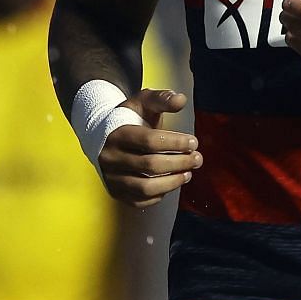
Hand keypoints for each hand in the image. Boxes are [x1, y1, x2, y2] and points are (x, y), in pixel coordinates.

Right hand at [97, 87, 198, 208]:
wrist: (103, 135)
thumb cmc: (129, 117)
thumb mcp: (143, 101)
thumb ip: (162, 99)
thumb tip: (181, 100)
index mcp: (117, 134)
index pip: (149, 141)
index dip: (175, 143)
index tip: (193, 142)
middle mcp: (110, 157)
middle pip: (150, 165)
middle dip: (179, 163)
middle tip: (197, 159)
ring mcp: (111, 177)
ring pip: (144, 187)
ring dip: (172, 182)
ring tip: (188, 174)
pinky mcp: (114, 191)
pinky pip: (139, 200)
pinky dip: (159, 195)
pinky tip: (171, 183)